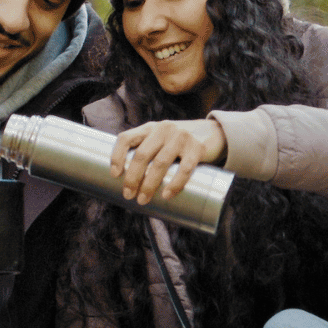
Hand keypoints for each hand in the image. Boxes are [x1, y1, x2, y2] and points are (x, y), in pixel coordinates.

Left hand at [110, 119, 226, 201]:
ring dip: (149, 185)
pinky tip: (167, 195)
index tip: (115, 175)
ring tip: (143, 199)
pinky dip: (174, 184)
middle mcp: (164, 129)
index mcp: (150, 127)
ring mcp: (181, 137)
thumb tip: (128, 181)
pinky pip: (184, 169)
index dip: (117, 156)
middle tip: (129, 195)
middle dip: (132, 178)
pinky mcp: (197, 148)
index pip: (126, 138)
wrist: (212, 132)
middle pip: (142, 155)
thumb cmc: (179, 142)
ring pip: (160, 163)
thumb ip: (147, 149)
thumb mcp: (161, 138)